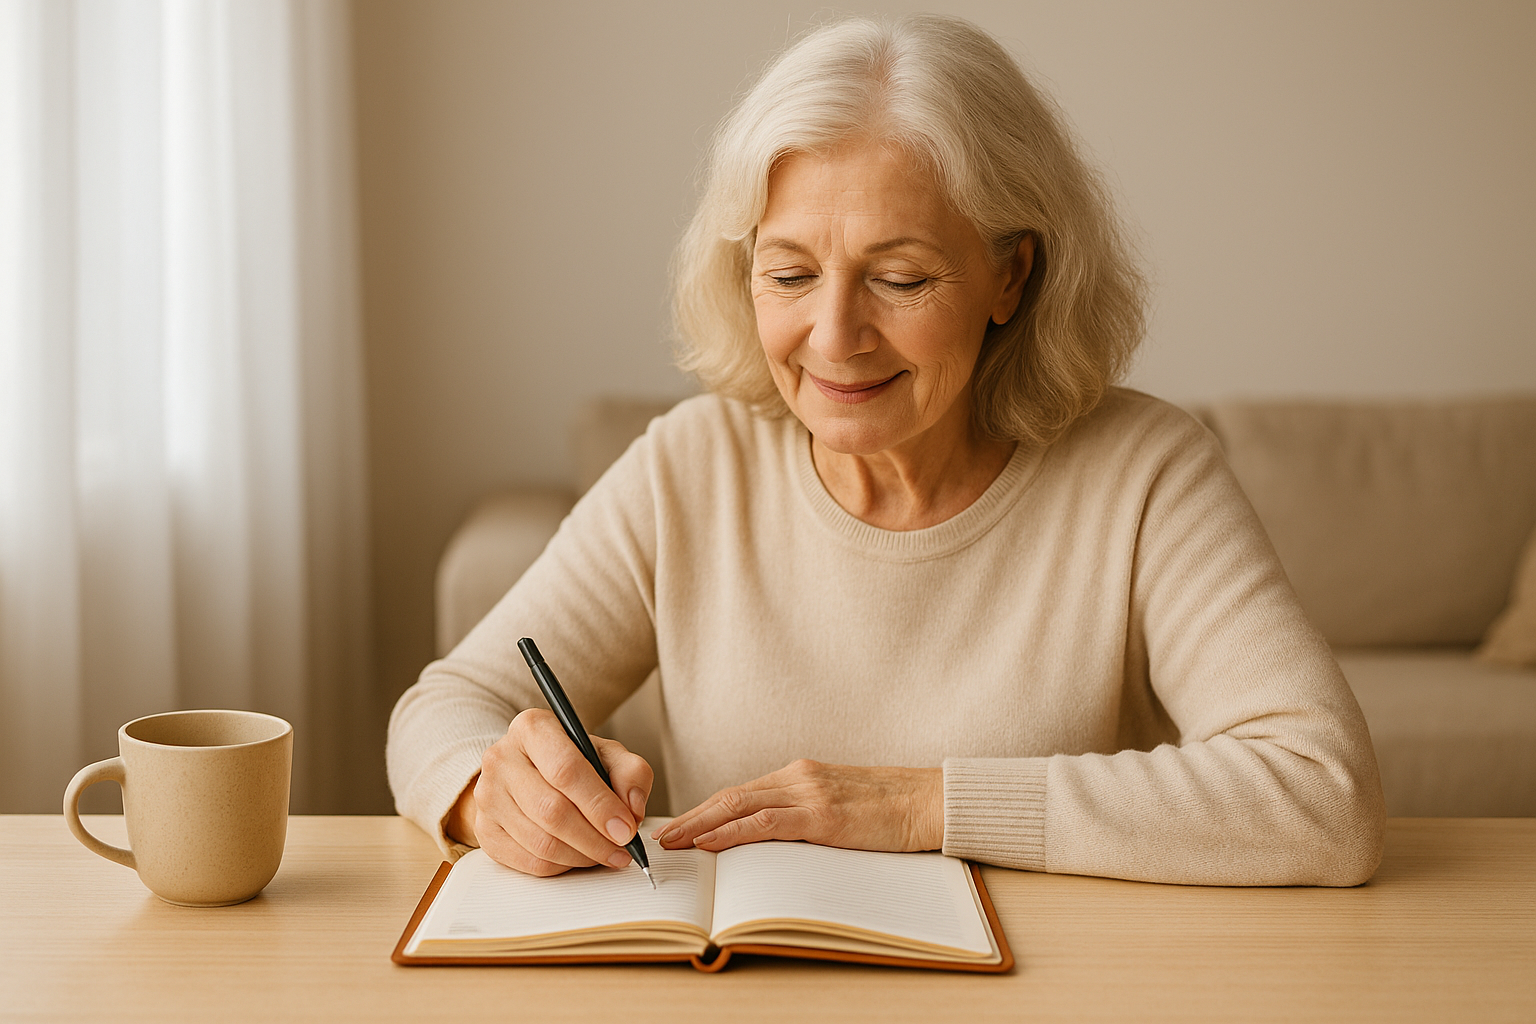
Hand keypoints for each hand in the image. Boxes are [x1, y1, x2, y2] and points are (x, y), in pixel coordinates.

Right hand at [455, 708, 653, 875]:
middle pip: (552, 811)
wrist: (526, 770)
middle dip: (595, 838)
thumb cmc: (569, 761)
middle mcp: (501, 759)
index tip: (626, 827)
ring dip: (582, 856)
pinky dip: (563, 866)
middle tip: (622, 848)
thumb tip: (632, 808)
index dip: (600, 804)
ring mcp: (488, 797)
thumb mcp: (605, 754)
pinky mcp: (484, 831)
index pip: (566, 770)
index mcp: (532, 728)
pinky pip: (530, 861)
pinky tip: (579, 856)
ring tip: (606, 853)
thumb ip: (630, 772)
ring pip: (541, 842)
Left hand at [652, 759, 942, 853]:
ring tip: (671, 842)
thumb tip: (776, 841)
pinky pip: (764, 824)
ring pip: (738, 806)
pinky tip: (708, 842)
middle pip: (730, 797)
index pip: (741, 793)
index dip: (706, 810)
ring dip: (699, 825)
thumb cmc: (892, 810)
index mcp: (802, 775)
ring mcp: (808, 793)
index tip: (679, 825)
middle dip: (691, 816)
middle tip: (660, 835)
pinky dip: (730, 832)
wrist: (930, 801)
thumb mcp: (842, 806)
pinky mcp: (820, 815)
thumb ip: (808, 815)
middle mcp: (798, 777)